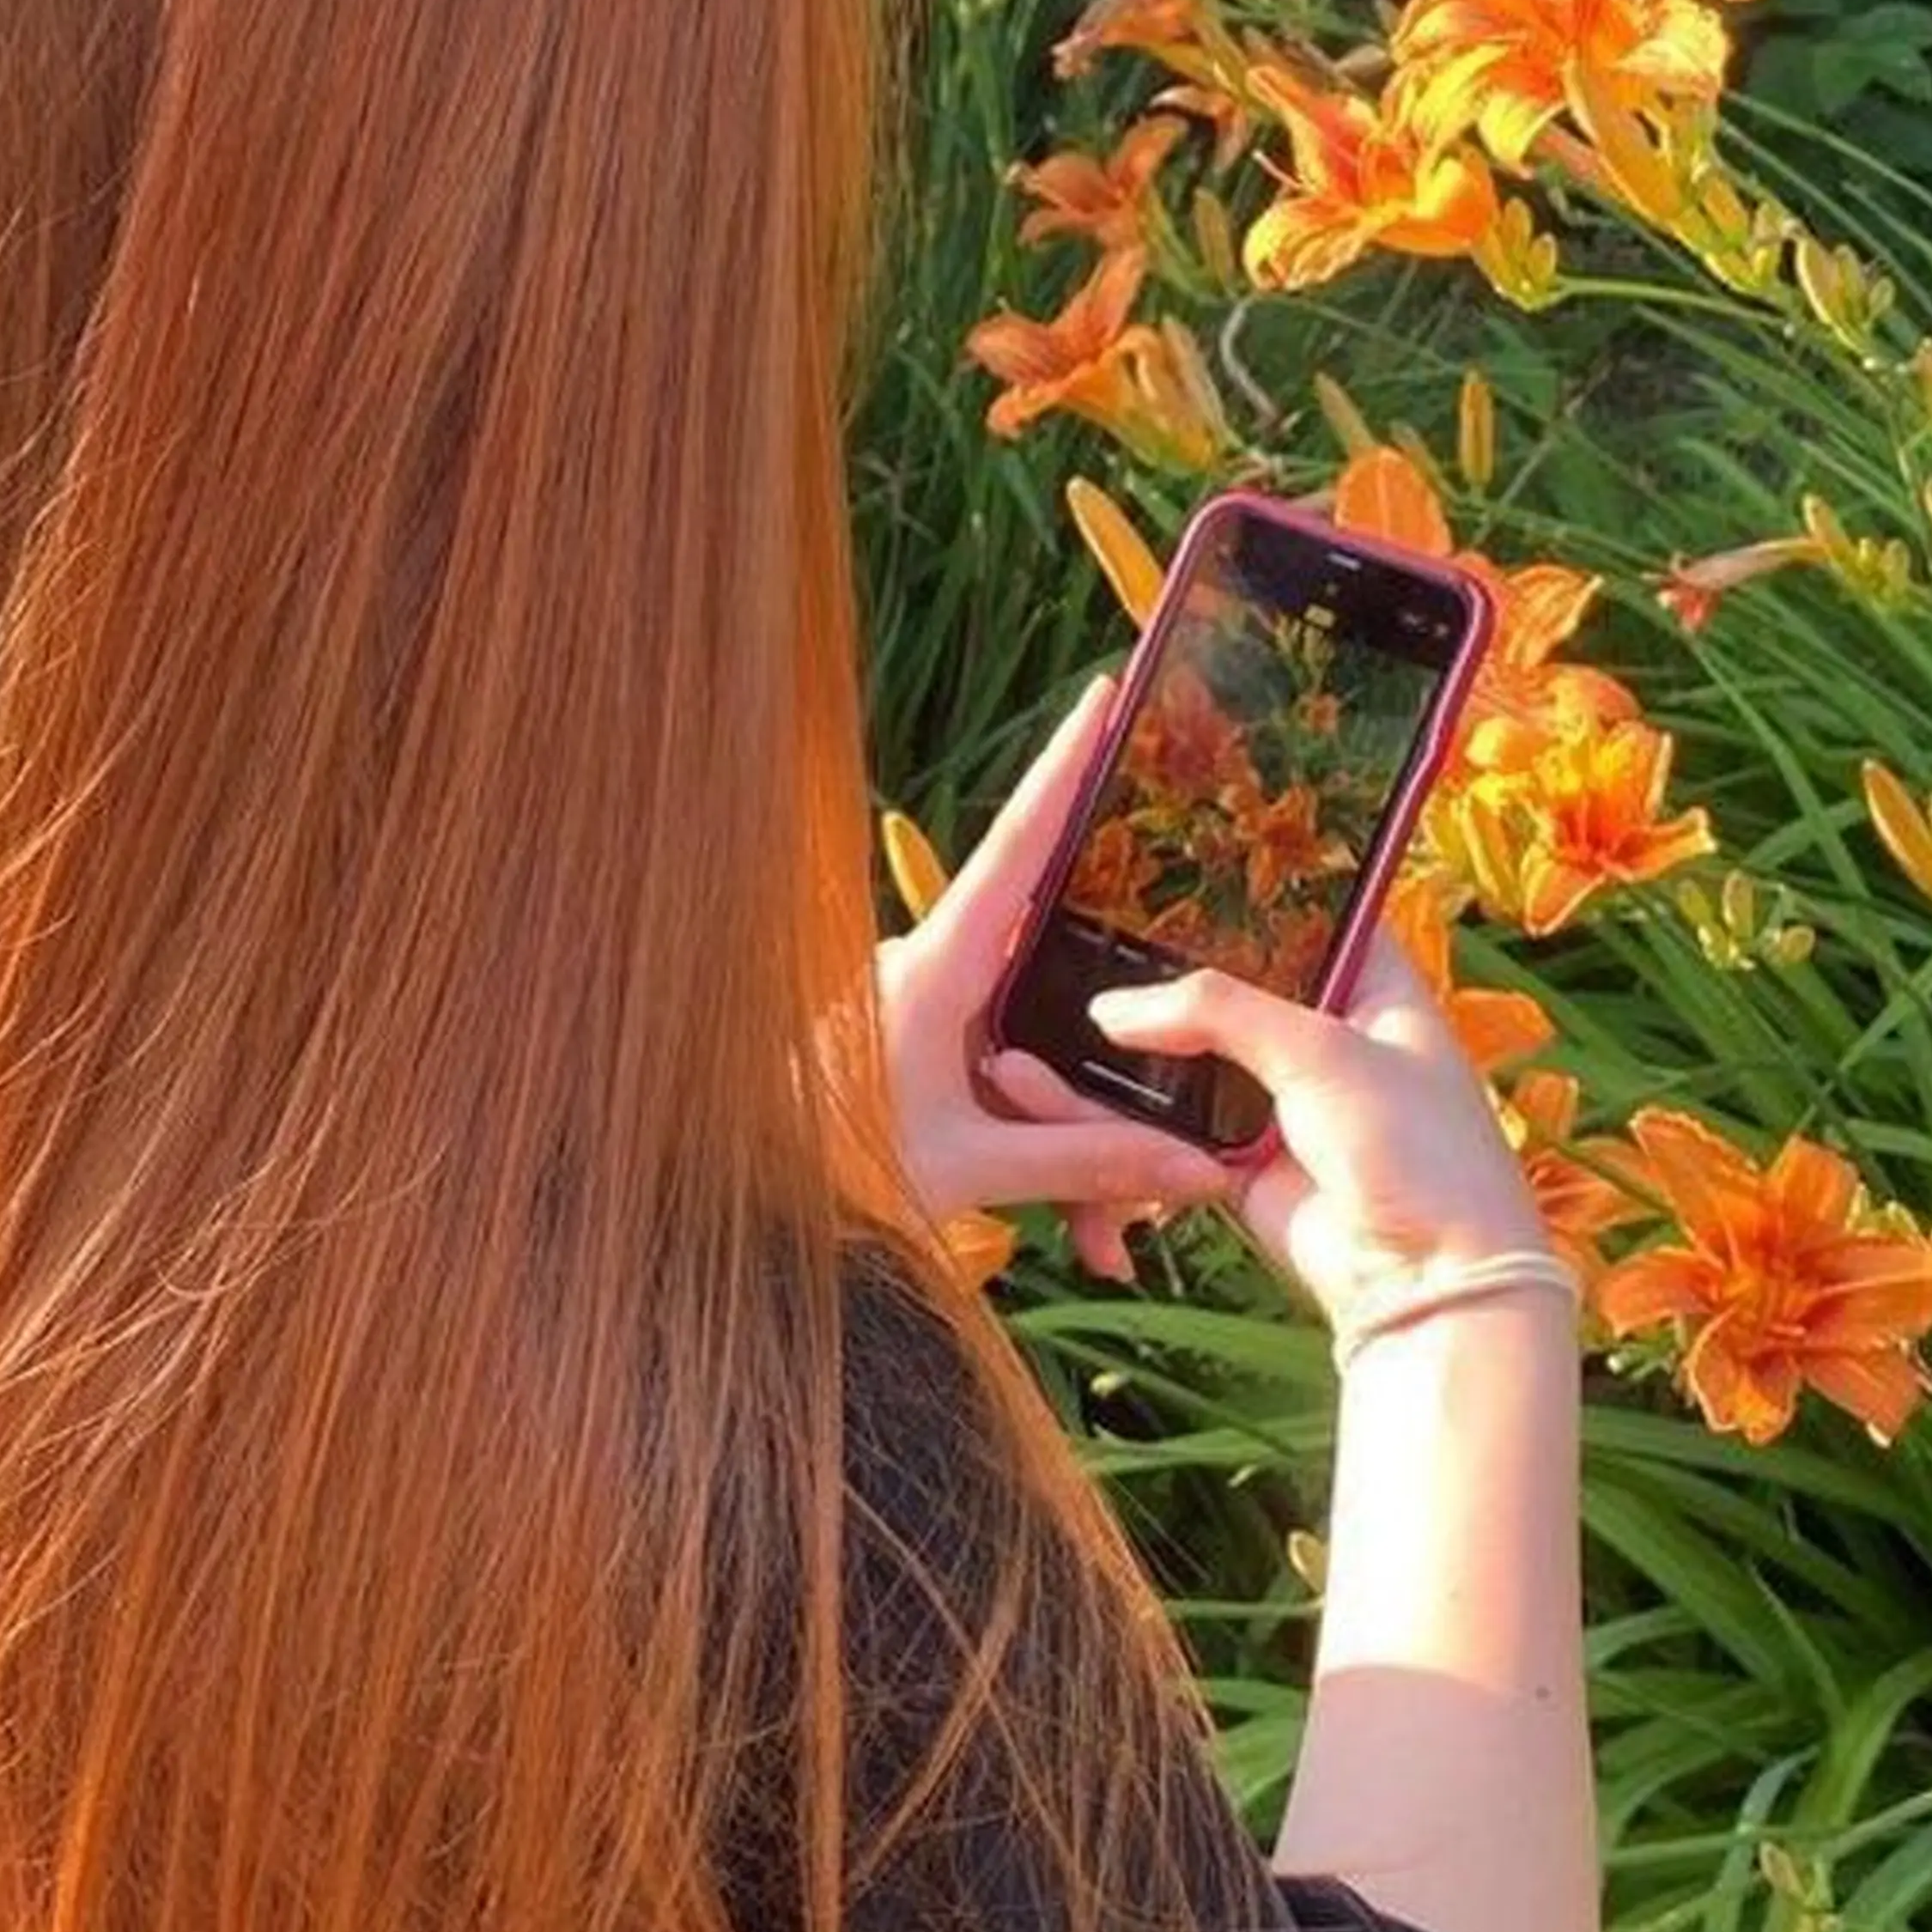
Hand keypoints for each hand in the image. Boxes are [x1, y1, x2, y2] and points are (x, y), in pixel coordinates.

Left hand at [876, 679, 1228, 1277]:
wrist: (736, 1214)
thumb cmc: (830, 1177)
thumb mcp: (970, 1171)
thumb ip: (1084, 1160)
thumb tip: (1195, 1163)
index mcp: (934, 967)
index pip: (1019, 844)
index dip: (1068, 767)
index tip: (1107, 695)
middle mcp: (927, 969)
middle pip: (1055, 977)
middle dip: (1110, 1072)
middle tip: (1156, 1153)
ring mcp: (923, 1007)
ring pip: (1035, 1041)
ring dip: (1072, 1135)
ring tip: (1101, 1235)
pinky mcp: (919, 1046)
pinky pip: (1003, 1075)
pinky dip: (1039, 1144)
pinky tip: (1075, 1227)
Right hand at [1083, 929, 1549, 1345]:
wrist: (1424, 1284)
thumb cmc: (1414, 1148)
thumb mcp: (1320, 1049)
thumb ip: (1214, 1009)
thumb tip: (1110, 1009)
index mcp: (1373, 985)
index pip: (1305, 912)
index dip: (1242, 889)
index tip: (1161, 861)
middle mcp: (1326, 1035)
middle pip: (1228, 987)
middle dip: (1159, 977)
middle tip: (1078, 940)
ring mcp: (1281, 1099)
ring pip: (1189, 1061)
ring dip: (1131, 1055)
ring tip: (1047, 1027)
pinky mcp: (1241, 1161)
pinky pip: (1171, 1127)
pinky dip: (1127, 1118)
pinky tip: (1066, 1092)